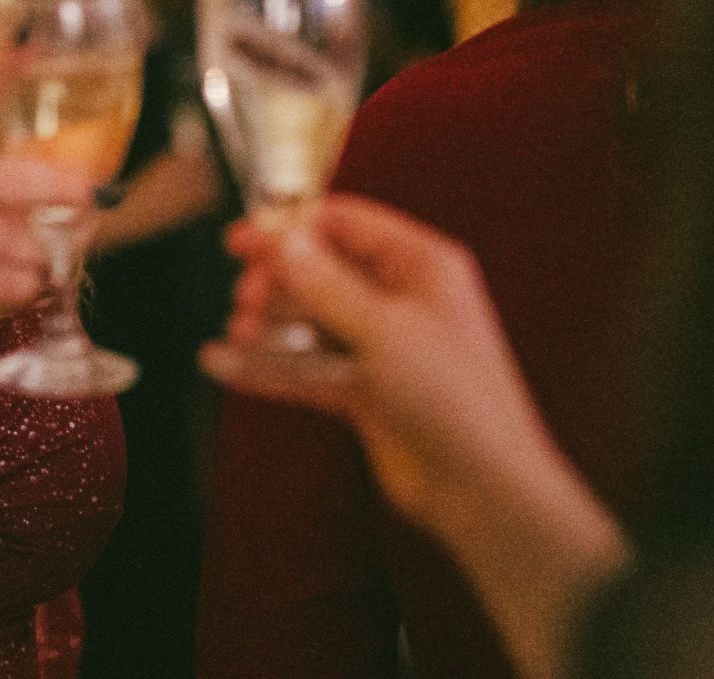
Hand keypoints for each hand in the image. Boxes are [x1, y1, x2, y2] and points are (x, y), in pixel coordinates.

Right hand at [201, 194, 563, 538]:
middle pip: (321, 271)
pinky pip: (307, 366)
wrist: (483, 490)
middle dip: (277, 282)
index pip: (345, 224)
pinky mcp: (365, 390)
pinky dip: (270, 366)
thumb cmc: (458, 402)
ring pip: (310, 321)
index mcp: (422, 266)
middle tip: (245, 297)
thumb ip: (325, 284)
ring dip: (271, 325)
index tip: (244, 241)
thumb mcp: (383, 331)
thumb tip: (283, 241)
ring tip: (238, 335)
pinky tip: (230, 366)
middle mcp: (402, 300)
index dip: (291, 228)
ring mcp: (382, 346)